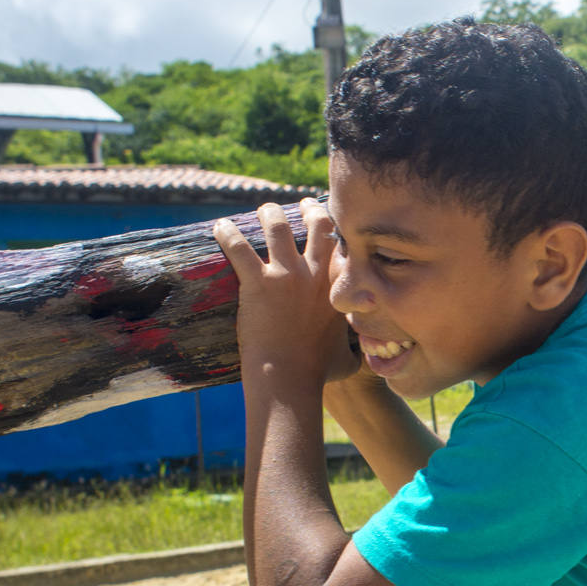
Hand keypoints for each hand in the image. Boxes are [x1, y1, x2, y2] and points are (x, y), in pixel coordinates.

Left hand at [212, 201, 359, 389]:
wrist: (289, 378)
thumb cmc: (318, 373)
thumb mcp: (348, 360)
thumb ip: (355, 351)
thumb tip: (365, 358)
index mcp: (340, 287)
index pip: (345, 245)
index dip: (339, 229)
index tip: (332, 222)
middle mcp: (317, 274)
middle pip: (318, 224)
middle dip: (310, 210)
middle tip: (302, 207)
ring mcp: (287, 276)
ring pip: (278, 226)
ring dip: (270, 214)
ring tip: (265, 210)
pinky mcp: (257, 283)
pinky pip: (238, 248)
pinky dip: (227, 234)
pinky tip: (221, 227)